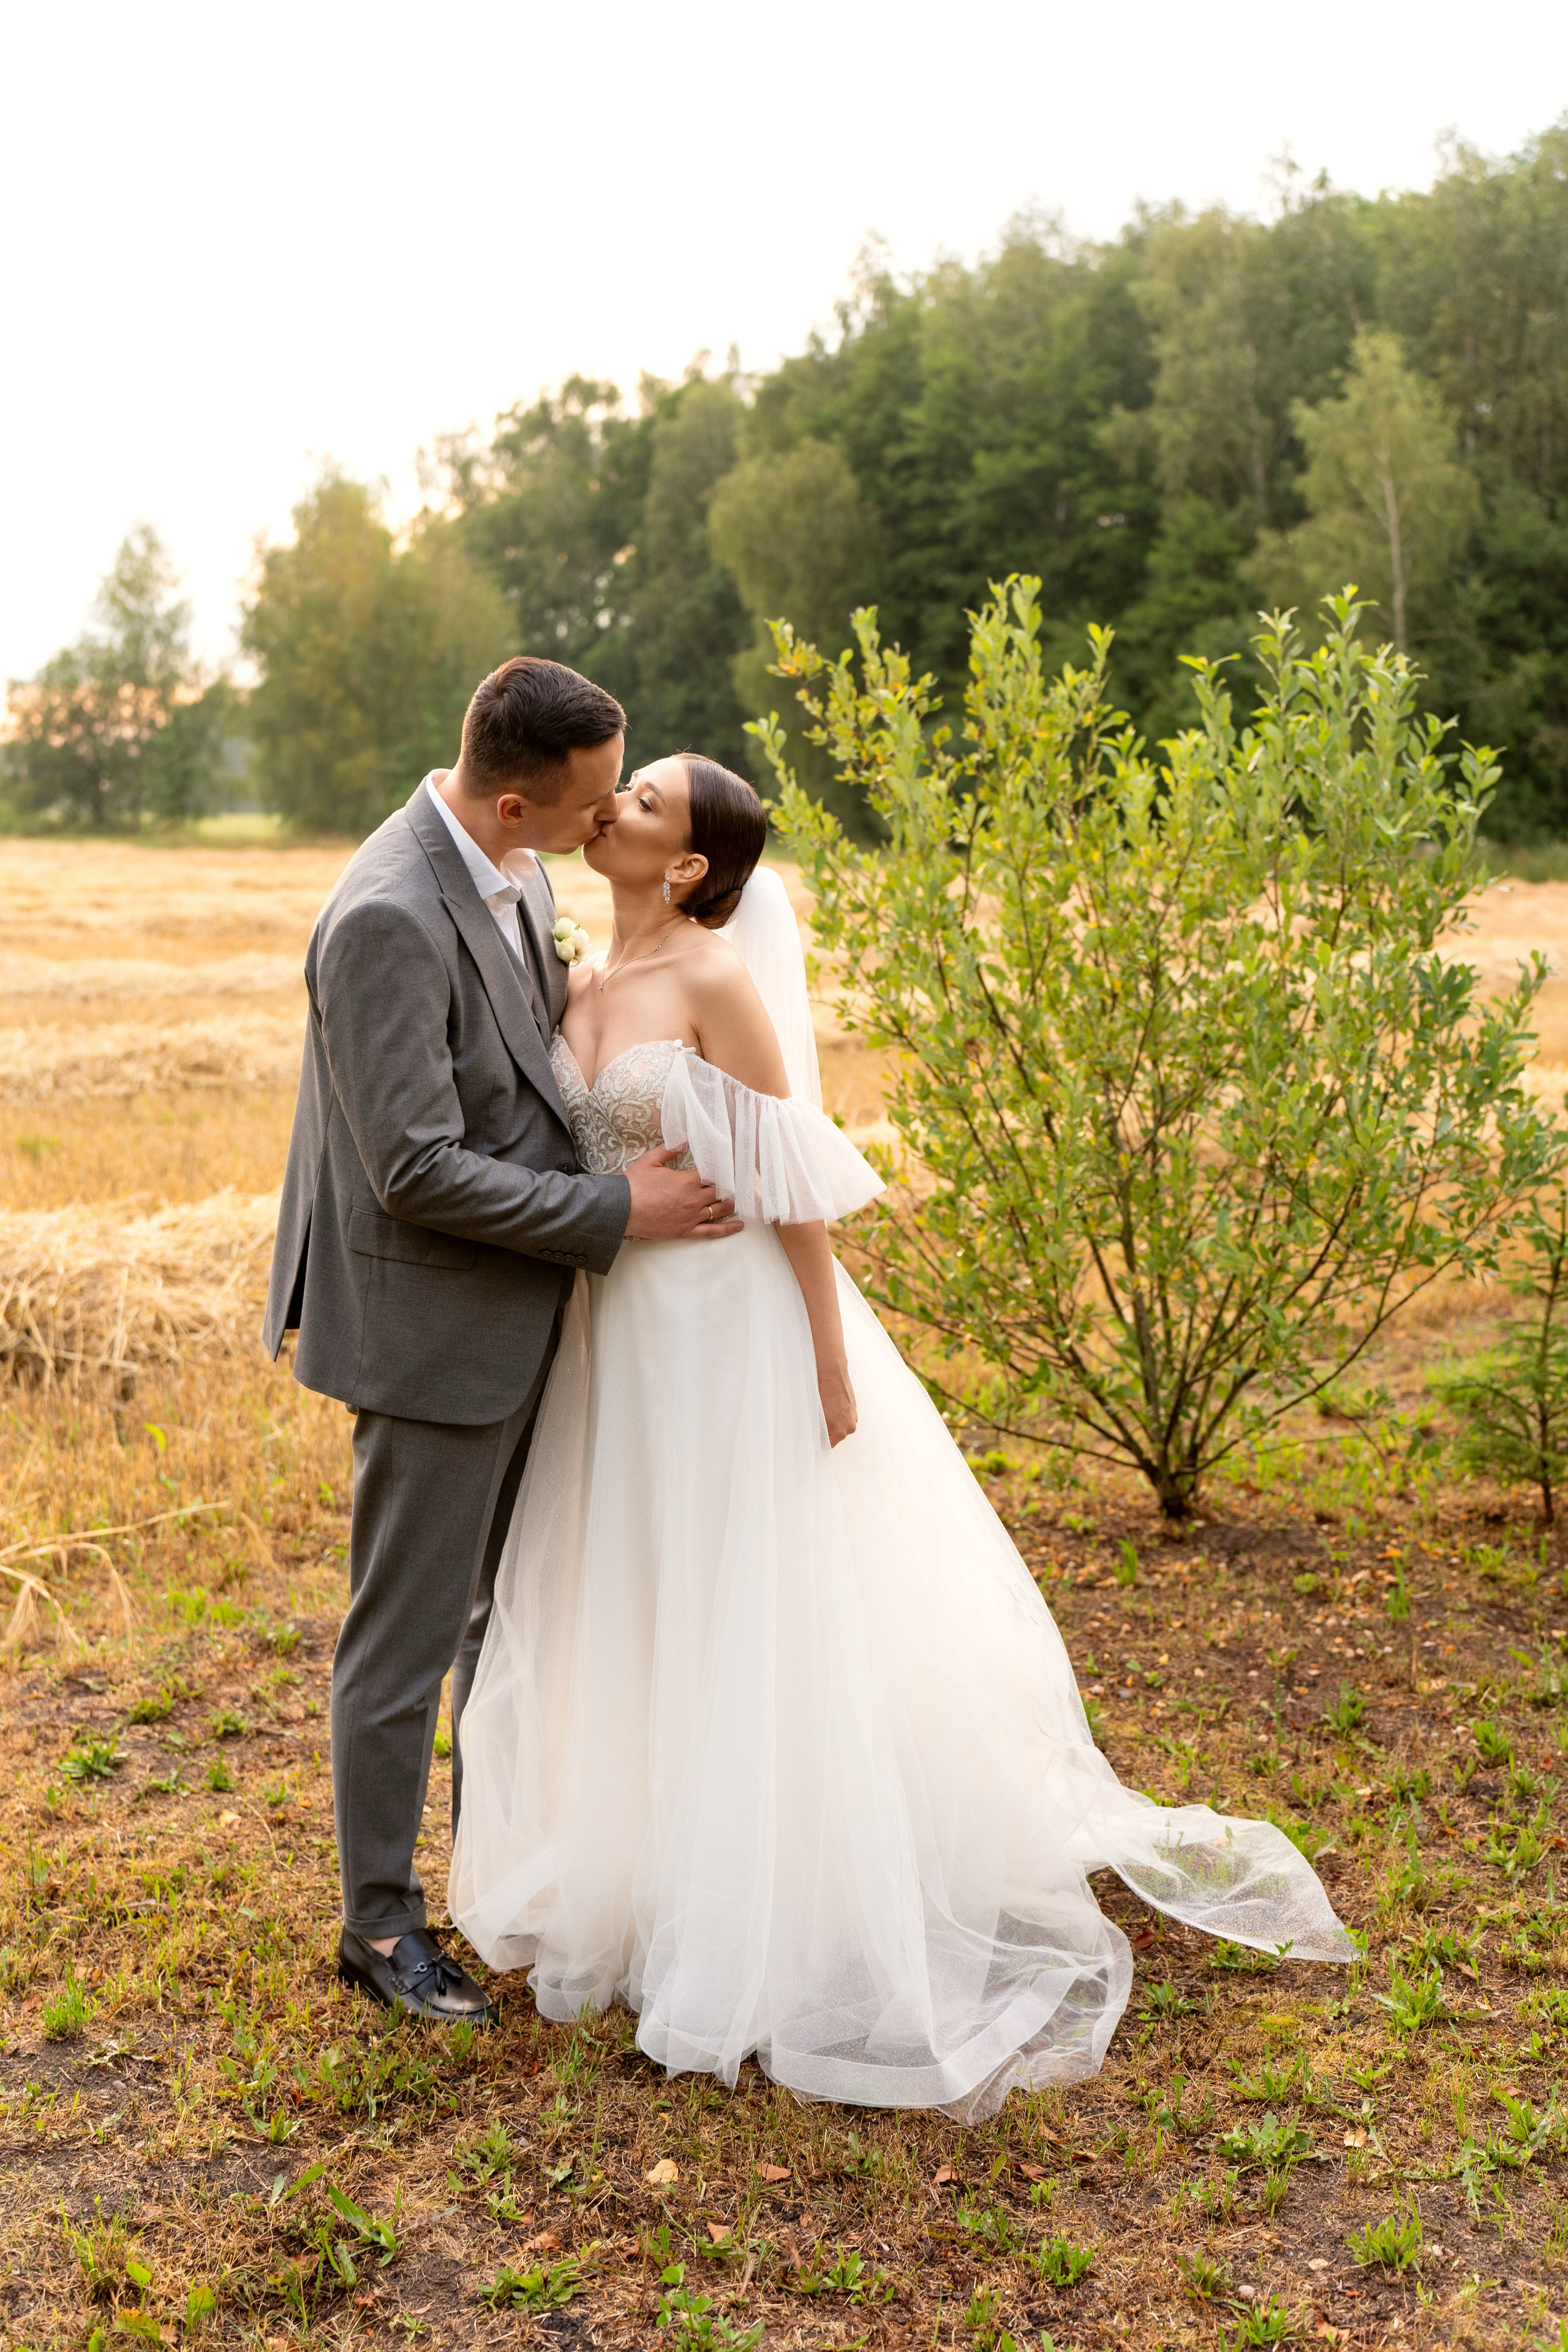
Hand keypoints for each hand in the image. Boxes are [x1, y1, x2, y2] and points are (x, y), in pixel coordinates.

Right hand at [623, 1145, 741, 1240]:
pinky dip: (728, 1228)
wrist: (621, 1210)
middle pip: (720, 1191)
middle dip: (726, 1186)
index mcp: (687, 1180)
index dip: (721, 1169)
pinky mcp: (686, 1231)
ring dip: (730, 1203)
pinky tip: (739, 1225)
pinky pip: (712, 1231)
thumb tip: (687, 1140)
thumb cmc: (634, 1184)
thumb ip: (671, 1149)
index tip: (727, 1166)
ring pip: (720, 1210)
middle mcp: (694, 1199)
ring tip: (735, 1198)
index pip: (714, 1174)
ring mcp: (692, 1217)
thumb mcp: (651, 1160)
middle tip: (732, 1182)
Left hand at [817, 1354, 857, 1445]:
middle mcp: (849, 1426)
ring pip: (841, 1426)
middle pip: (836, 1436)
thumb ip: (819, 1430)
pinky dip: (838, 1414)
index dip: (819, 1441)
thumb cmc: (821, 1393)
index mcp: (840, 1432)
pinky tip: (831, 1405)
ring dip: (834, 1422)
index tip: (814, 1436)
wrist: (831, 1373)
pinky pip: (845, 1416)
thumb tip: (817, 1435)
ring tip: (824, 1410)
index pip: (828, 1445)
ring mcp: (854, 1416)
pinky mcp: (855, 1407)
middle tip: (816, 1420)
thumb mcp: (816, 1416)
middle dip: (827, 1431)